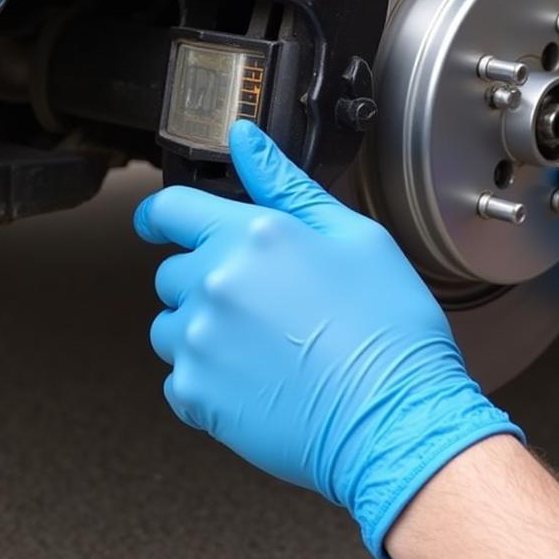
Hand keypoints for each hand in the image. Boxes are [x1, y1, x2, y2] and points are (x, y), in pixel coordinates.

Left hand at [135, 122, 521, 558]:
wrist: (396, 419)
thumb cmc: (387, 328)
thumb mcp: (354, 236)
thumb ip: (287, 184)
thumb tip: (245, 139)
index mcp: (252, 234)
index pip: (170, 209)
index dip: (163, 214)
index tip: (162, 224)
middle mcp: (215, 283)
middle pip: (171, 271)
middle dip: (203, 277)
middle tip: (259, 300)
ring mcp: (200, 341)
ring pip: (170, 325)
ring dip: (200, 329)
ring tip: (260, 344)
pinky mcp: (196, 395)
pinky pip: (177, 377)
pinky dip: (207, 377)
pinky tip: (257, 379)